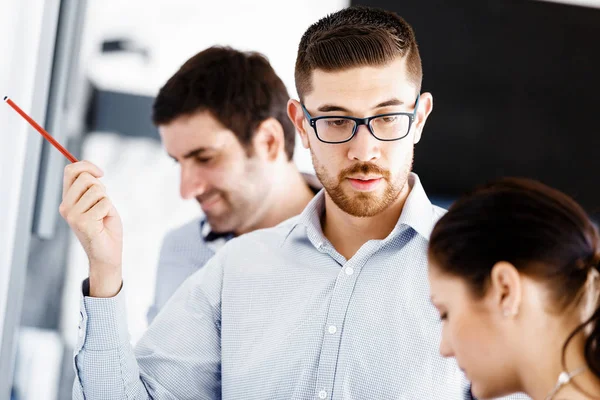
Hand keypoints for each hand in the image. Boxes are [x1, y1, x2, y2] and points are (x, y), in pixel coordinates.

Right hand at [59, 161, 122, 296]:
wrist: (107, 255)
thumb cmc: (105, 228)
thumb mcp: (99, 202)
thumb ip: (93, 188)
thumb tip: (93, 171)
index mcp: (68, 200)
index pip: (70, 171)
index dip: (87, 166)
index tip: (101, 173)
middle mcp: (66, 206)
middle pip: (86, 178)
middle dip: (101, 187)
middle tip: (103, 204)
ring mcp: (72, 215)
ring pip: (97, 190)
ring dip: (106, 201)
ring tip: (102, 216)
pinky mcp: (82, 222)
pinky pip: (104, 203)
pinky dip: (109, 211)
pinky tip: (103, 223)